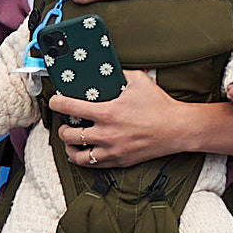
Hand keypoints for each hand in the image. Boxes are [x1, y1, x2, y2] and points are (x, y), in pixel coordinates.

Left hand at [47, 70, 191, 170]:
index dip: (56, 103)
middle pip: (68, 135)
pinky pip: (92, 165)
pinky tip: (85, 150)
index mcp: (108, 113)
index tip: (54, 101)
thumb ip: (118, 74)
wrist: (177, 129)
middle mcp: (106, 134)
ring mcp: (112, 150)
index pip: (70, 108)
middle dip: (62, 128)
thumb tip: (105, 68)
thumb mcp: (138, 81)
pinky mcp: (119, 161)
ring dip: (69, 147)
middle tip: (65, 123)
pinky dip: (84, 158)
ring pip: (76, 155)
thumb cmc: (159, 105)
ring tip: (71, 140)